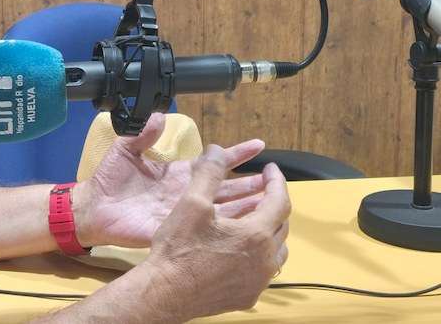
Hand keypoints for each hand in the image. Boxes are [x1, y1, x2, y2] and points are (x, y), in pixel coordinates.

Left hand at [74, 113, 267, 247]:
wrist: (92, 208)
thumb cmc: (108, 181)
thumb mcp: (126, 150)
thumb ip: (144, 134)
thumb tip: (160, 115)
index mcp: (178, 173)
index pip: (213, 163)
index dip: (236, 154)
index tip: (259, 145)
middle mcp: (186, 193)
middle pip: (227, 187)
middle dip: (251, 183)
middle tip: (276, 180)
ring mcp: (183, 213)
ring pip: (223, 210)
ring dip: (246, 205)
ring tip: (271, 202)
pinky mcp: (176, 230)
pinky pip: (206, 230)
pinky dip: (227, 228)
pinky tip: (246, 227)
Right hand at [142, 146, 290, 320]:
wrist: (165, 292)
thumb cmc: (178, 248)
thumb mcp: (191, 203)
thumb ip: (209, 174)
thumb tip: (216, 150)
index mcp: (256, 233)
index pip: (280, 201)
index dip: (277, 181)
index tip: (271, 169)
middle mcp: (265, 259)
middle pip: (281, 226)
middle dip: (273, 206)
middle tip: (260, 192)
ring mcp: (258, 281)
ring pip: (277, 252)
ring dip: (269, 233)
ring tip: (253, 221)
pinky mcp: (248, 297)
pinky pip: (262, 273)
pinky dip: (258, 256)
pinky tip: (240, 252)